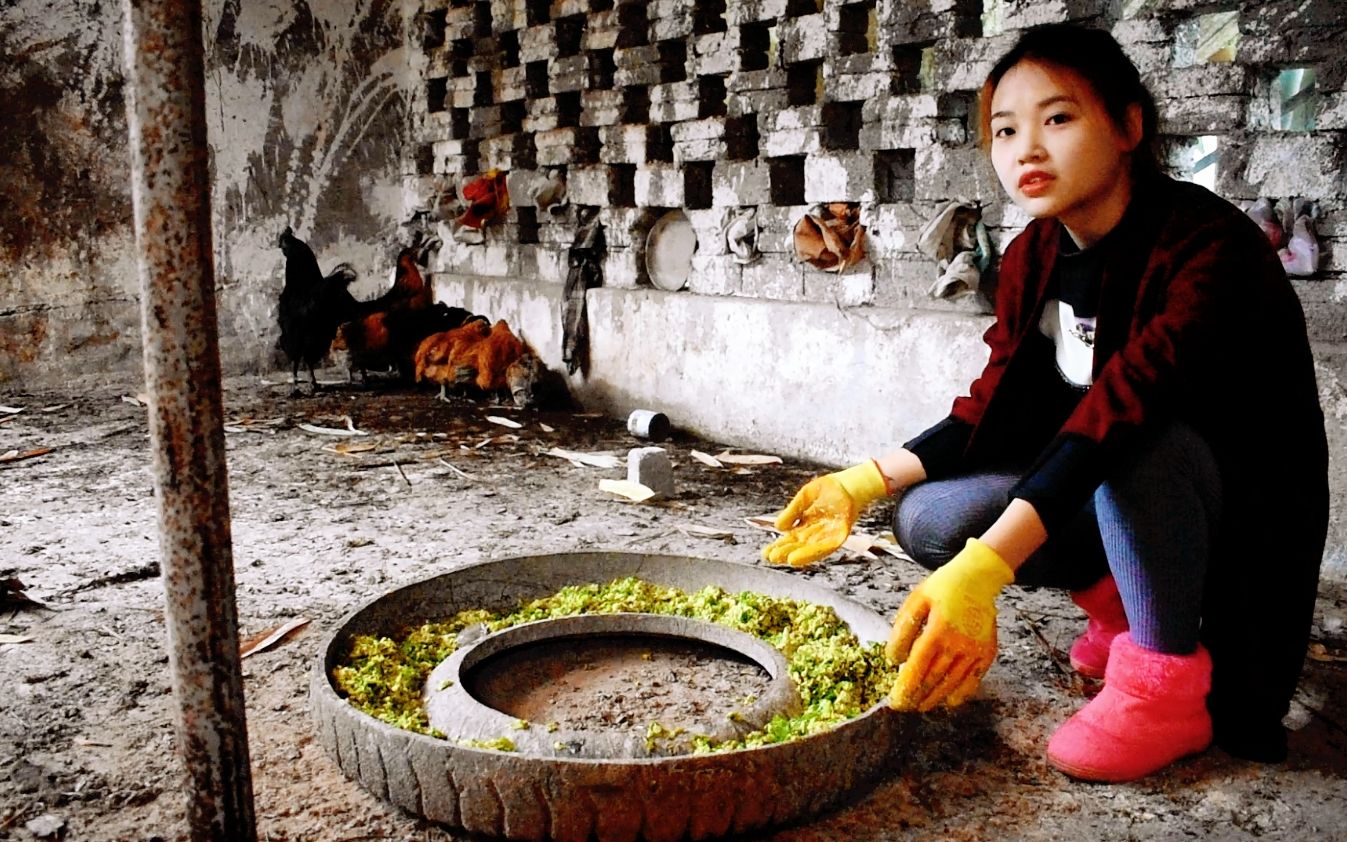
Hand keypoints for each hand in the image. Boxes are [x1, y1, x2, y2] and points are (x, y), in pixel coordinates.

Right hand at [762, 461, 887, 566]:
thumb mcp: (804, 498)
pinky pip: (825, 547)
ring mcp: (827, 536)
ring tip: (786, 559)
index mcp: (805, 525)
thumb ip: (792, 512)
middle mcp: (815, 534)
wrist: (849, 484)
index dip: (778, 546)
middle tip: (770, 557)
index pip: (789, 539)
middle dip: (784, 552)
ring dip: (799, 555)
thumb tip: (777, 528)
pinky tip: (802, 556)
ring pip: (810, 549)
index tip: (765, 553)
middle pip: (798, 546)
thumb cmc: (829, 489)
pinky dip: (813, 553)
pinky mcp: (839, 537)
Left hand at [886, 538, 1013, 710]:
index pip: (918, 668)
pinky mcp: (987, 653)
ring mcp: (975, 651)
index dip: (905, 688)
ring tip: (920, 706)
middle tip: (903, 707)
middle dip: (916, 697)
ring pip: (952, 684)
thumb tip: (894, 659)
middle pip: (934, 680)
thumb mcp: (916, 601)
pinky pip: (974, 681)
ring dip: (935, 699)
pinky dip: (961, 694)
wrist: (978, 578)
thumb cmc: (942, 588)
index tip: (895, 701)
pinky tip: (948, 701)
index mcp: (938, 630)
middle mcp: (958, 644)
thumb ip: (903, 630)